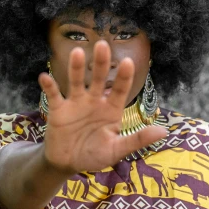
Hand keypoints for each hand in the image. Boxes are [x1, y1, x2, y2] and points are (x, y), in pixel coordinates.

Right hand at [38, 40, 167, 173]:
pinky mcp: (58, 110)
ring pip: (76, 81)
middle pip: (98, 78)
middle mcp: (94, 101)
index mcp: (111, 110)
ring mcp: (75, 103)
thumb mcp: (116, 150)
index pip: (120, 89)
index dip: (124, 76)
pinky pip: (54, 95)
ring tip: (77, 52)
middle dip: (101, 63)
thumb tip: (163, 131)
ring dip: (76, 68)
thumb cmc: (94, 155)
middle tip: (102, 45)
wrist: (67, 163)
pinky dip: (49, 86)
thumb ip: (137, 139)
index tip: (128, 61)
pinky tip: (45, 77)